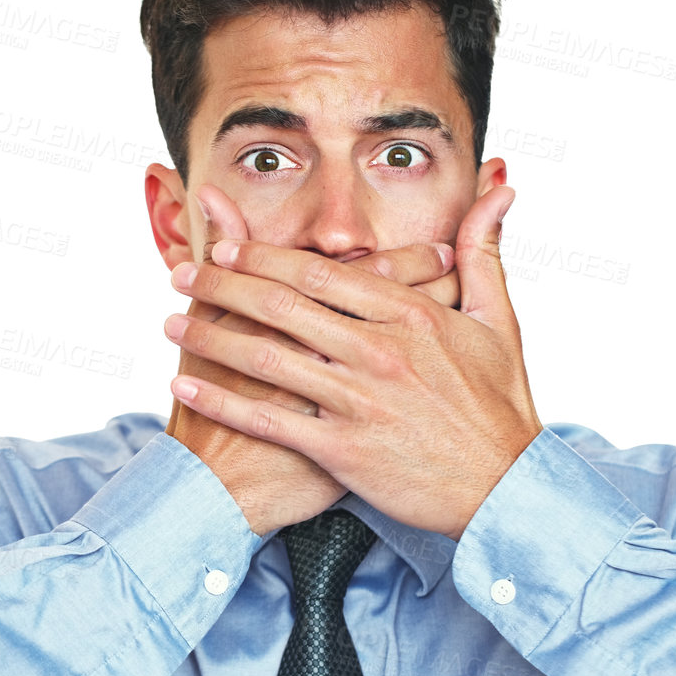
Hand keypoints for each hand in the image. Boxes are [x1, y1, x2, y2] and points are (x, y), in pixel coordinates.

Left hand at [165, 186, 541, 538]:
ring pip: (266, 356)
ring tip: (170, 322)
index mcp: (411, 314)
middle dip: (221, 285)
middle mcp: (379, 350)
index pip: (322, 273)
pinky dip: (221, 400)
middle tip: (182, 274)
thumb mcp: (501, 320)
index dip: (265, 256)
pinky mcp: (343, 450)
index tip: (226, 246)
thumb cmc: (501, 407)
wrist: (505, 489)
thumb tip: (499, 186)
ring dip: (209, 336)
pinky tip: (185, 384)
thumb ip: (485, 252)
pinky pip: (268, 420)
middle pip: (281, 304)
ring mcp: (359, 401)